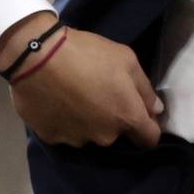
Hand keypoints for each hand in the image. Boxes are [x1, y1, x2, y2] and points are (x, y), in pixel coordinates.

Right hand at [2, 17, 164, 148]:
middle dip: (112, 118)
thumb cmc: (88, 54)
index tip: (140, 114)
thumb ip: (145, 89)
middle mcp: (104, 136)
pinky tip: (57, 100)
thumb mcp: (126, 59)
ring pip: (89, 134)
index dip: (148, 127)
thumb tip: (156, 110)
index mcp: (126, 117)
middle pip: (116, 134)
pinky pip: (65, 132)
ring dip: (87, 120)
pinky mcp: (51, 139)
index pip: (149, 139)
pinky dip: (64, 121)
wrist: (37, 56)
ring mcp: (76, 140)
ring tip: (74, 94)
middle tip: (99, 92)